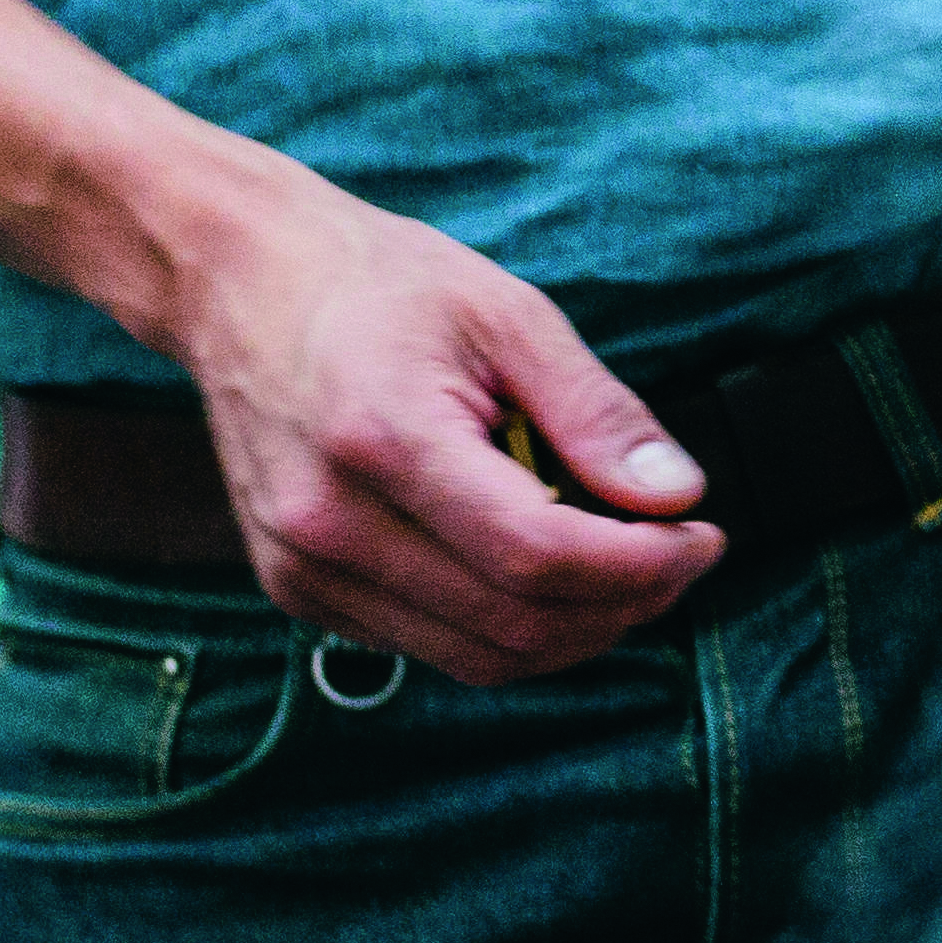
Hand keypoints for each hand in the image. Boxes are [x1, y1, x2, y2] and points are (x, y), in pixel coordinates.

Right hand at [143, 156, 722, 683]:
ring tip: (623, 564)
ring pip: (482, 657)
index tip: (703, 536)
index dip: (642, 564)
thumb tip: (677, 495)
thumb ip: (596, 412)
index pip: (538, 556)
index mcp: (382, 440)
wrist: (239, 285)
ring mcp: (305, 569)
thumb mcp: (507, 315)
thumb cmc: (375, 286)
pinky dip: (510, 625)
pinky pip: (435, 646)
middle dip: (625, 604)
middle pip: (517, 624)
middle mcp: (329, 523)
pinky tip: (540, 565)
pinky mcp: (299, 592)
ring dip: (577, 630)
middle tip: (678, 553)